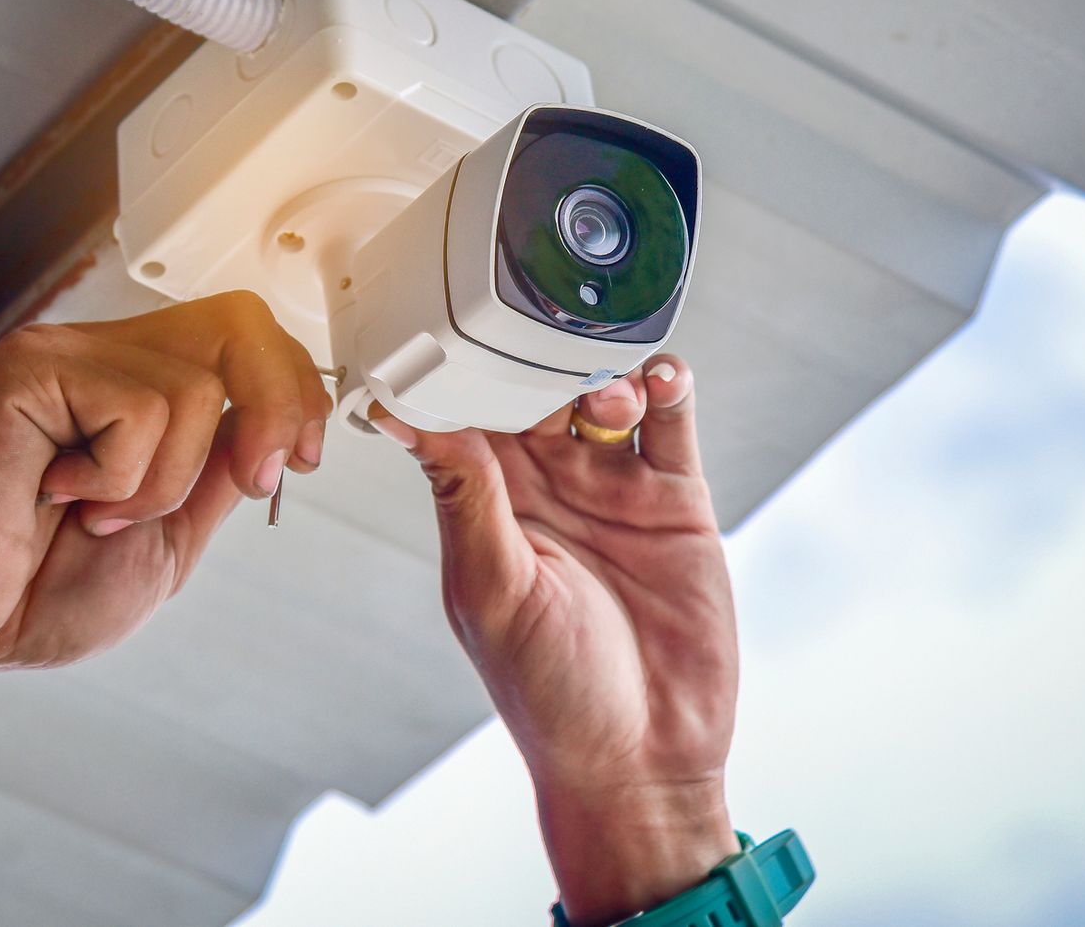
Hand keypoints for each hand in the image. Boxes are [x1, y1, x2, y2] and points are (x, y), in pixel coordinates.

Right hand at [0, 292, 331, 677]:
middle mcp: (100, 355)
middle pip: (237, 321)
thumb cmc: (37, 589)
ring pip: (195, 388)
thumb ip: (218, 473)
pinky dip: (119, 479)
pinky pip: (139, 410)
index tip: (302, 457)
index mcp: (134, 385)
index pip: (242, 335)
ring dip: (163, 484)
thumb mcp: (171, 535)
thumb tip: (277, 426)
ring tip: (97, 512)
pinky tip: (58, 495)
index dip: (295, 387)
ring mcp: (63, 355)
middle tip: (253, 479)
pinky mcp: (31, 369)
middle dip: (276, 405)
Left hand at [370, 356, 737, 923]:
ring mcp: (610, 489)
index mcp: (485, 507)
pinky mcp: (672, 500)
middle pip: (534, 390)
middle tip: (542, 344)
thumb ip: (466, 499)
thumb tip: (412, 420)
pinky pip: (668, 425)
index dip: (456, 372)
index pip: (462, 416)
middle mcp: (545, 489)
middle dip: (536, 360)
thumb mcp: (492, 591)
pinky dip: (666, 389)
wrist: (644, 757)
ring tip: (605, 393)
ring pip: (600, 396)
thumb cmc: (549, 695)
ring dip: (599, 373)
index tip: (445, 326)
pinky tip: (660, 377)